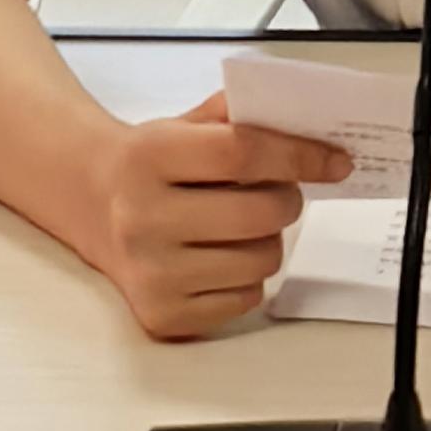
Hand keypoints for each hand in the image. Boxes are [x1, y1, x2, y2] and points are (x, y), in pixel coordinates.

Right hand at [97, 94, 351, 339]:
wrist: (94, 205)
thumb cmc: (153, 163)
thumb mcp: (186, 123)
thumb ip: (241, 115)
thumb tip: (311, 128)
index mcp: (148, 157)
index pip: (242, 153)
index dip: (299, 155)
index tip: (335, 161)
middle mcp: (141, 217)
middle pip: (259, 214)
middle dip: (287, 201)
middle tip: (279, 194)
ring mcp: (150, 272)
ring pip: (261, 261)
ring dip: (269, 241)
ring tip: (243, 227)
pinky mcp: (161, 315)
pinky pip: (245, 299)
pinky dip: (248, 278)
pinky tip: (221, 257)